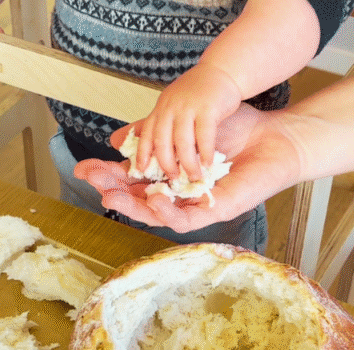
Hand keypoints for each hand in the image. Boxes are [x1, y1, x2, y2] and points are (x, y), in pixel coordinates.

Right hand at [74, 105, 300, 232]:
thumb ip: (153, 133)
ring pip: (156, 215)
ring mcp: (194, 203)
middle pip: (137, 199)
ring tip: (112, 197)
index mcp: (167, 174)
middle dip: (112, 191)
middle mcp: (177, 192)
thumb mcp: (184, 127)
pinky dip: (168, 212)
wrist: (270, 137)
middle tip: (92, 183)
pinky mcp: (214, 211)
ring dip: (133, 207)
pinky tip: (153, 200)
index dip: (105, 175)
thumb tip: (116, 139)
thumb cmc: (233, 131)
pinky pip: (186, 218)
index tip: (82, 168)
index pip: (129, 178)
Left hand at [135, 63, 243, 180]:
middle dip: (166, 163)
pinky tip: (208, 164)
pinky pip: (204, 135)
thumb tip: (160, 153)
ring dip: (188, 163)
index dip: (142, 153)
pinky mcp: (208, 107)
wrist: (222, 70)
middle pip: (161, 141)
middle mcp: (170, 107)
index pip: (146, 134)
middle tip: (174, 178)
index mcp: (161, 108)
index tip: (142, 170)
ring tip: (194, 176)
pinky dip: (205, 152)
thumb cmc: (199, 93)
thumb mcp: (175, 104)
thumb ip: (167, 124)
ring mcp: (188, 106)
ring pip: (182, 141)